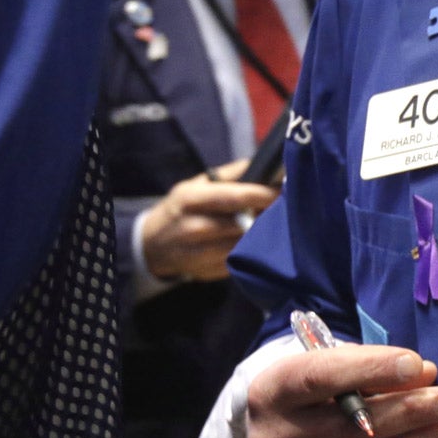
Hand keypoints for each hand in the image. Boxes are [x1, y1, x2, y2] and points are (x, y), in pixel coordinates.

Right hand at [140, 159, 279, 281]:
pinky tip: (256, 245)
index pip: (232, 197)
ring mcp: (197, 255)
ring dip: (259, 237)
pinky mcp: (207, 272)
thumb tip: (266, 164)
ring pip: (242, 246)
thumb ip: (232, 174)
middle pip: (240, 225)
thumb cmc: (183, 208)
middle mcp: (191, 228)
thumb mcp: (197, 184)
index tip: (284, 191)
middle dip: (264, 218)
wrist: (152, 245)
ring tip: (272, 226)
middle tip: (285, 210)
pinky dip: (250, 254)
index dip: (262, 195)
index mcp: (190, 199)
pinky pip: (238, 263)